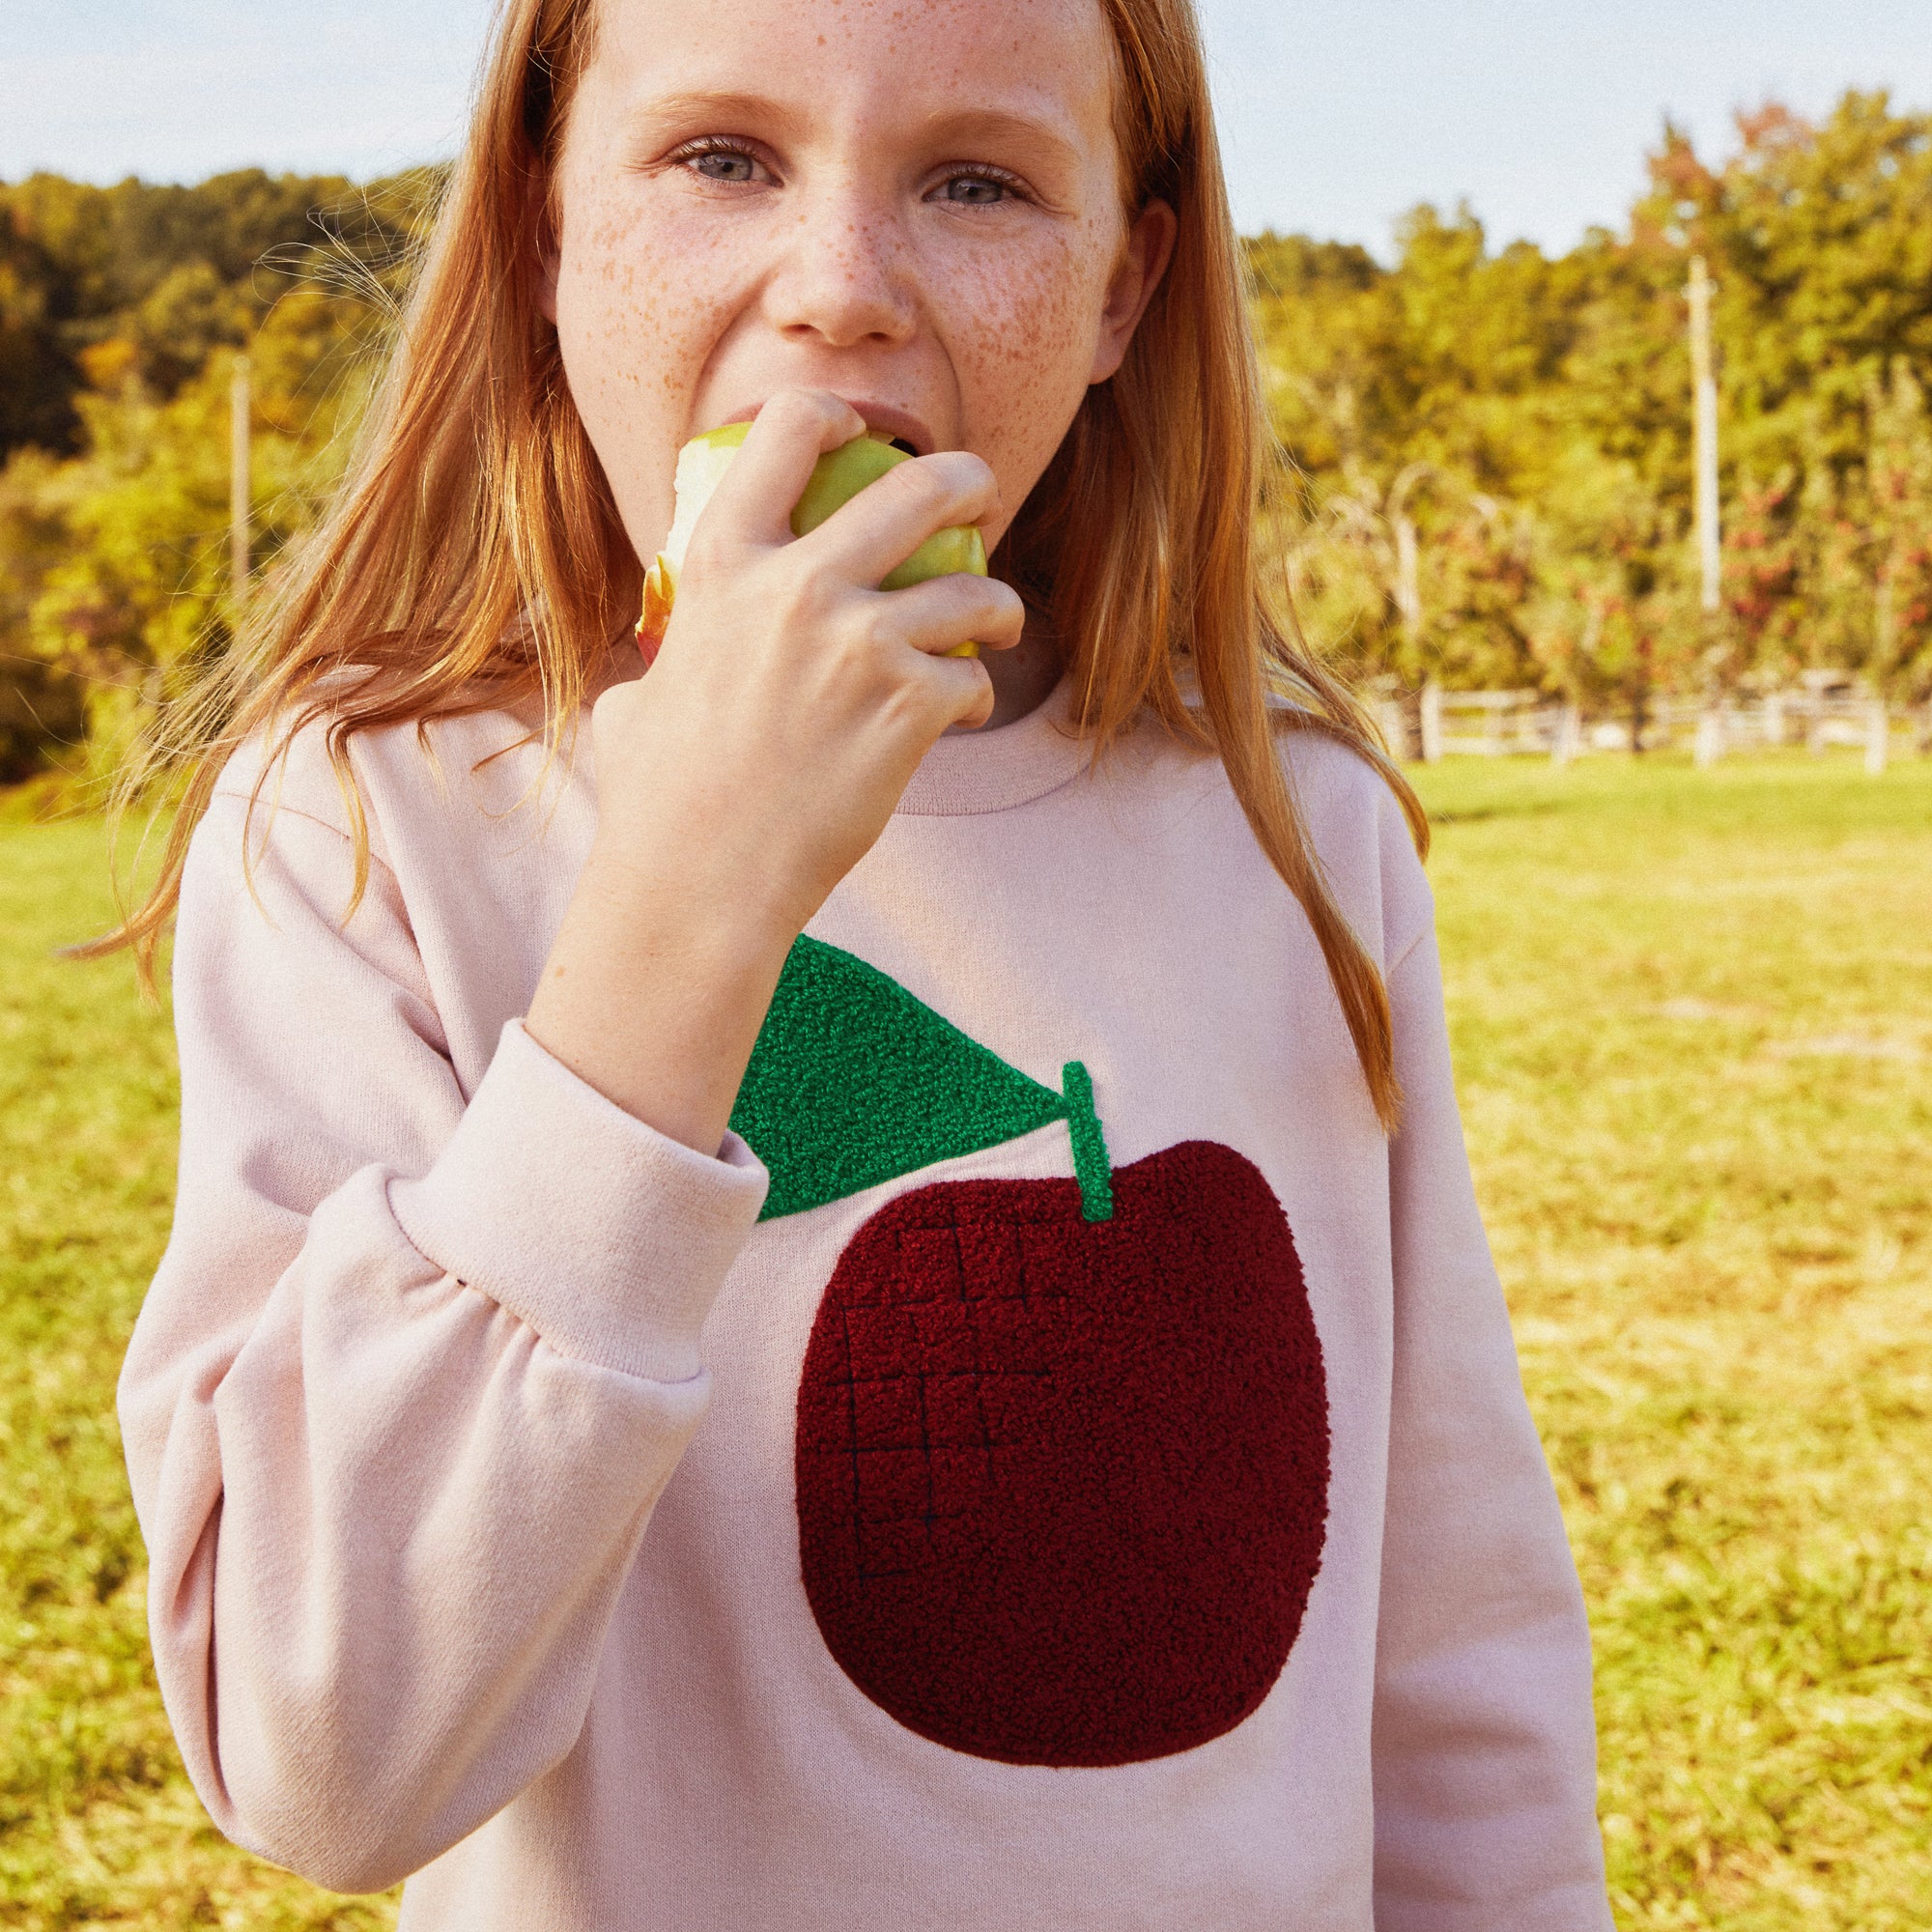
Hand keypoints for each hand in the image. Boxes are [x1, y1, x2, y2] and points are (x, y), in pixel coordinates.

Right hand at [526, 389, 1024, 1155]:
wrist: (698, 879)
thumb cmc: (658, 801)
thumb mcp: (637, 701)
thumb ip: (665, 664)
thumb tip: (652, 673)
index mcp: (723, 564)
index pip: (786, 432)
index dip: (831, 416)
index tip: (858, 431)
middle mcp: (797, 585)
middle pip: (916, 488)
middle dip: (964, 479)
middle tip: (979, 494)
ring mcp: (861, 643)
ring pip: (975, 588)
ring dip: (999, 602)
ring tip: (999, 621)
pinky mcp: (910, 706)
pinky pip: (972, 680)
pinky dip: (973, 697)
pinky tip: (955, 718)